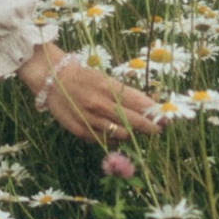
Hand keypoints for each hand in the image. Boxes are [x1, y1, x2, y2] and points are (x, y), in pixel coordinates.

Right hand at [19, 44, 162, 144]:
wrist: (53, 80)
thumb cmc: (85, 77)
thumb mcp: (105, 79)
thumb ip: (124, 93)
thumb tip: (149, 104)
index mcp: (108, 87)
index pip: (138, 102)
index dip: (153, 112)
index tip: (165, 118)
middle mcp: (100, 104)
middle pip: (133, 121)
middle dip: (149, 127)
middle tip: (158, 130)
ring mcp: (90, 119)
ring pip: (121, 134)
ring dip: (131, 133)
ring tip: (135, 130)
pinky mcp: (81, 131)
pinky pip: (104, 140)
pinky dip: (112, 138)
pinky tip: (115, 133)